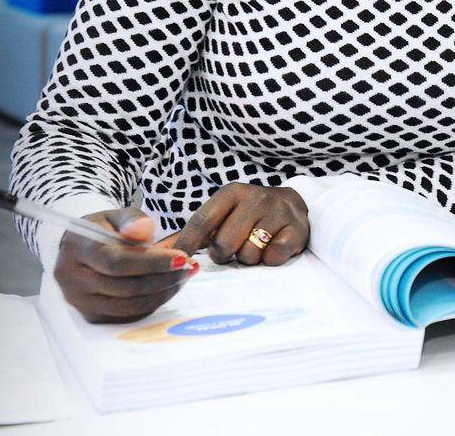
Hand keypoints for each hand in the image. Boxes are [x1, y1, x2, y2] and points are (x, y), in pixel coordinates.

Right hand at [54, 208, 196, 322]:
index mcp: (78, 249)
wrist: (80, 248)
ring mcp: (79, 301)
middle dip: (164, 278)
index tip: (182, 258)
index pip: (117, 261)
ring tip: (184, 276)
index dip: (153, 262)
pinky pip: (127, 315)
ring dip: (163, 292)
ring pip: (129, 305)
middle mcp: (72, 279)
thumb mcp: (117, 216)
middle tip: (190, 266)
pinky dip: (152, 303)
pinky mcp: (90, 315)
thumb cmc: (104, 229)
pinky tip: (168, 287)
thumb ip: (132, 220)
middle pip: (125, 287)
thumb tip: (144, 229)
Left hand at [168, 183, 308, 266]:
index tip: (180, 261)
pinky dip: (270, 259)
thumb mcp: (223, 213)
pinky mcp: (297, 229)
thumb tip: (157, 251)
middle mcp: (256, 197)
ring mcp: (278, 212)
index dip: (187, 245)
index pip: (201, 222)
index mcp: (232, 192)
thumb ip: (193, 232)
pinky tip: (272, 248)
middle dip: (224, 255)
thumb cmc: (247, 213)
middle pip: (224, 244)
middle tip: (232, 249)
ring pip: (249, 254)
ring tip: (255, 246)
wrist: (291, 204)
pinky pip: (273, 257)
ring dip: (249, 258)